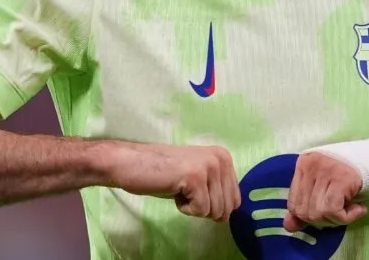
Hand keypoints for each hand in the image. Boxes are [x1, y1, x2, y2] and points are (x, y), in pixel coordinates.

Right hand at [106, 142, 240, 221]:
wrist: (132, 163)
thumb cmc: (163, 173)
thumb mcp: (199, 177)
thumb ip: (217, 187)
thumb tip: (231, 211)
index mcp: (224, 156)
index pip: (235, 199)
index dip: (214, 206)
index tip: (195, 192)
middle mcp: (221, 158)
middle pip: (227, 208)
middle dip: (205, 209)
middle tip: (186, 192)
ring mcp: (209, 166)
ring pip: (214, 211)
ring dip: (194, 207)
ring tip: (179, 188)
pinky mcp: (196, 177)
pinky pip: (200, 210)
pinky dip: (184, 208)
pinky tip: (174, 190)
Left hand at [283, 151, 367, 231]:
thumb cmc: (346, 176)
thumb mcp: (321, 188)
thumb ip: (303, 205)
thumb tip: (288, 226)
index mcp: (303, 164)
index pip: (293, 202)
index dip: (307, 215)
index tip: (325, 213)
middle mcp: (311, 165)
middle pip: (305, 211)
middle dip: (323, 219)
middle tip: (339, 212)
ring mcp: (325, 171)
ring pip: (319, 213)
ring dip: (336, 219)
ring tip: (348, 210)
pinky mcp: (341, 179)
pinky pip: (333, 211)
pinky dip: (346, 218)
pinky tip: (359, 210)